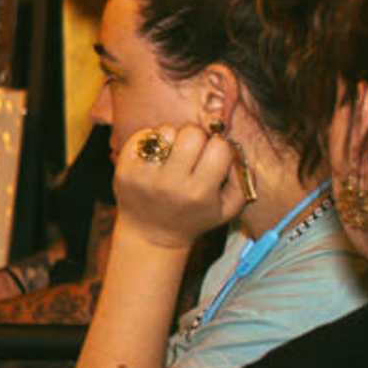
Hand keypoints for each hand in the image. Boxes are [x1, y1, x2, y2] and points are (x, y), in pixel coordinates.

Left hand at [112, 120, 238, 251]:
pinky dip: (151, 139)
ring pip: (166, 131)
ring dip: (173, 137)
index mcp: (199, 192)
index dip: (219, 146)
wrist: (151, 235)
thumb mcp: (228, 209)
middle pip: (192, 133)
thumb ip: (243, 179)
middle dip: (197, 137)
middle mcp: (171, 183)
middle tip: (193, 151)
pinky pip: (141, 136)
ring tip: (173, 154)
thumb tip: (238, 149)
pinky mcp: (124, 171)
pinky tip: (155, 155)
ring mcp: (144, 176)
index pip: (219, 147)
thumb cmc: (194, 217)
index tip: (213, 155)